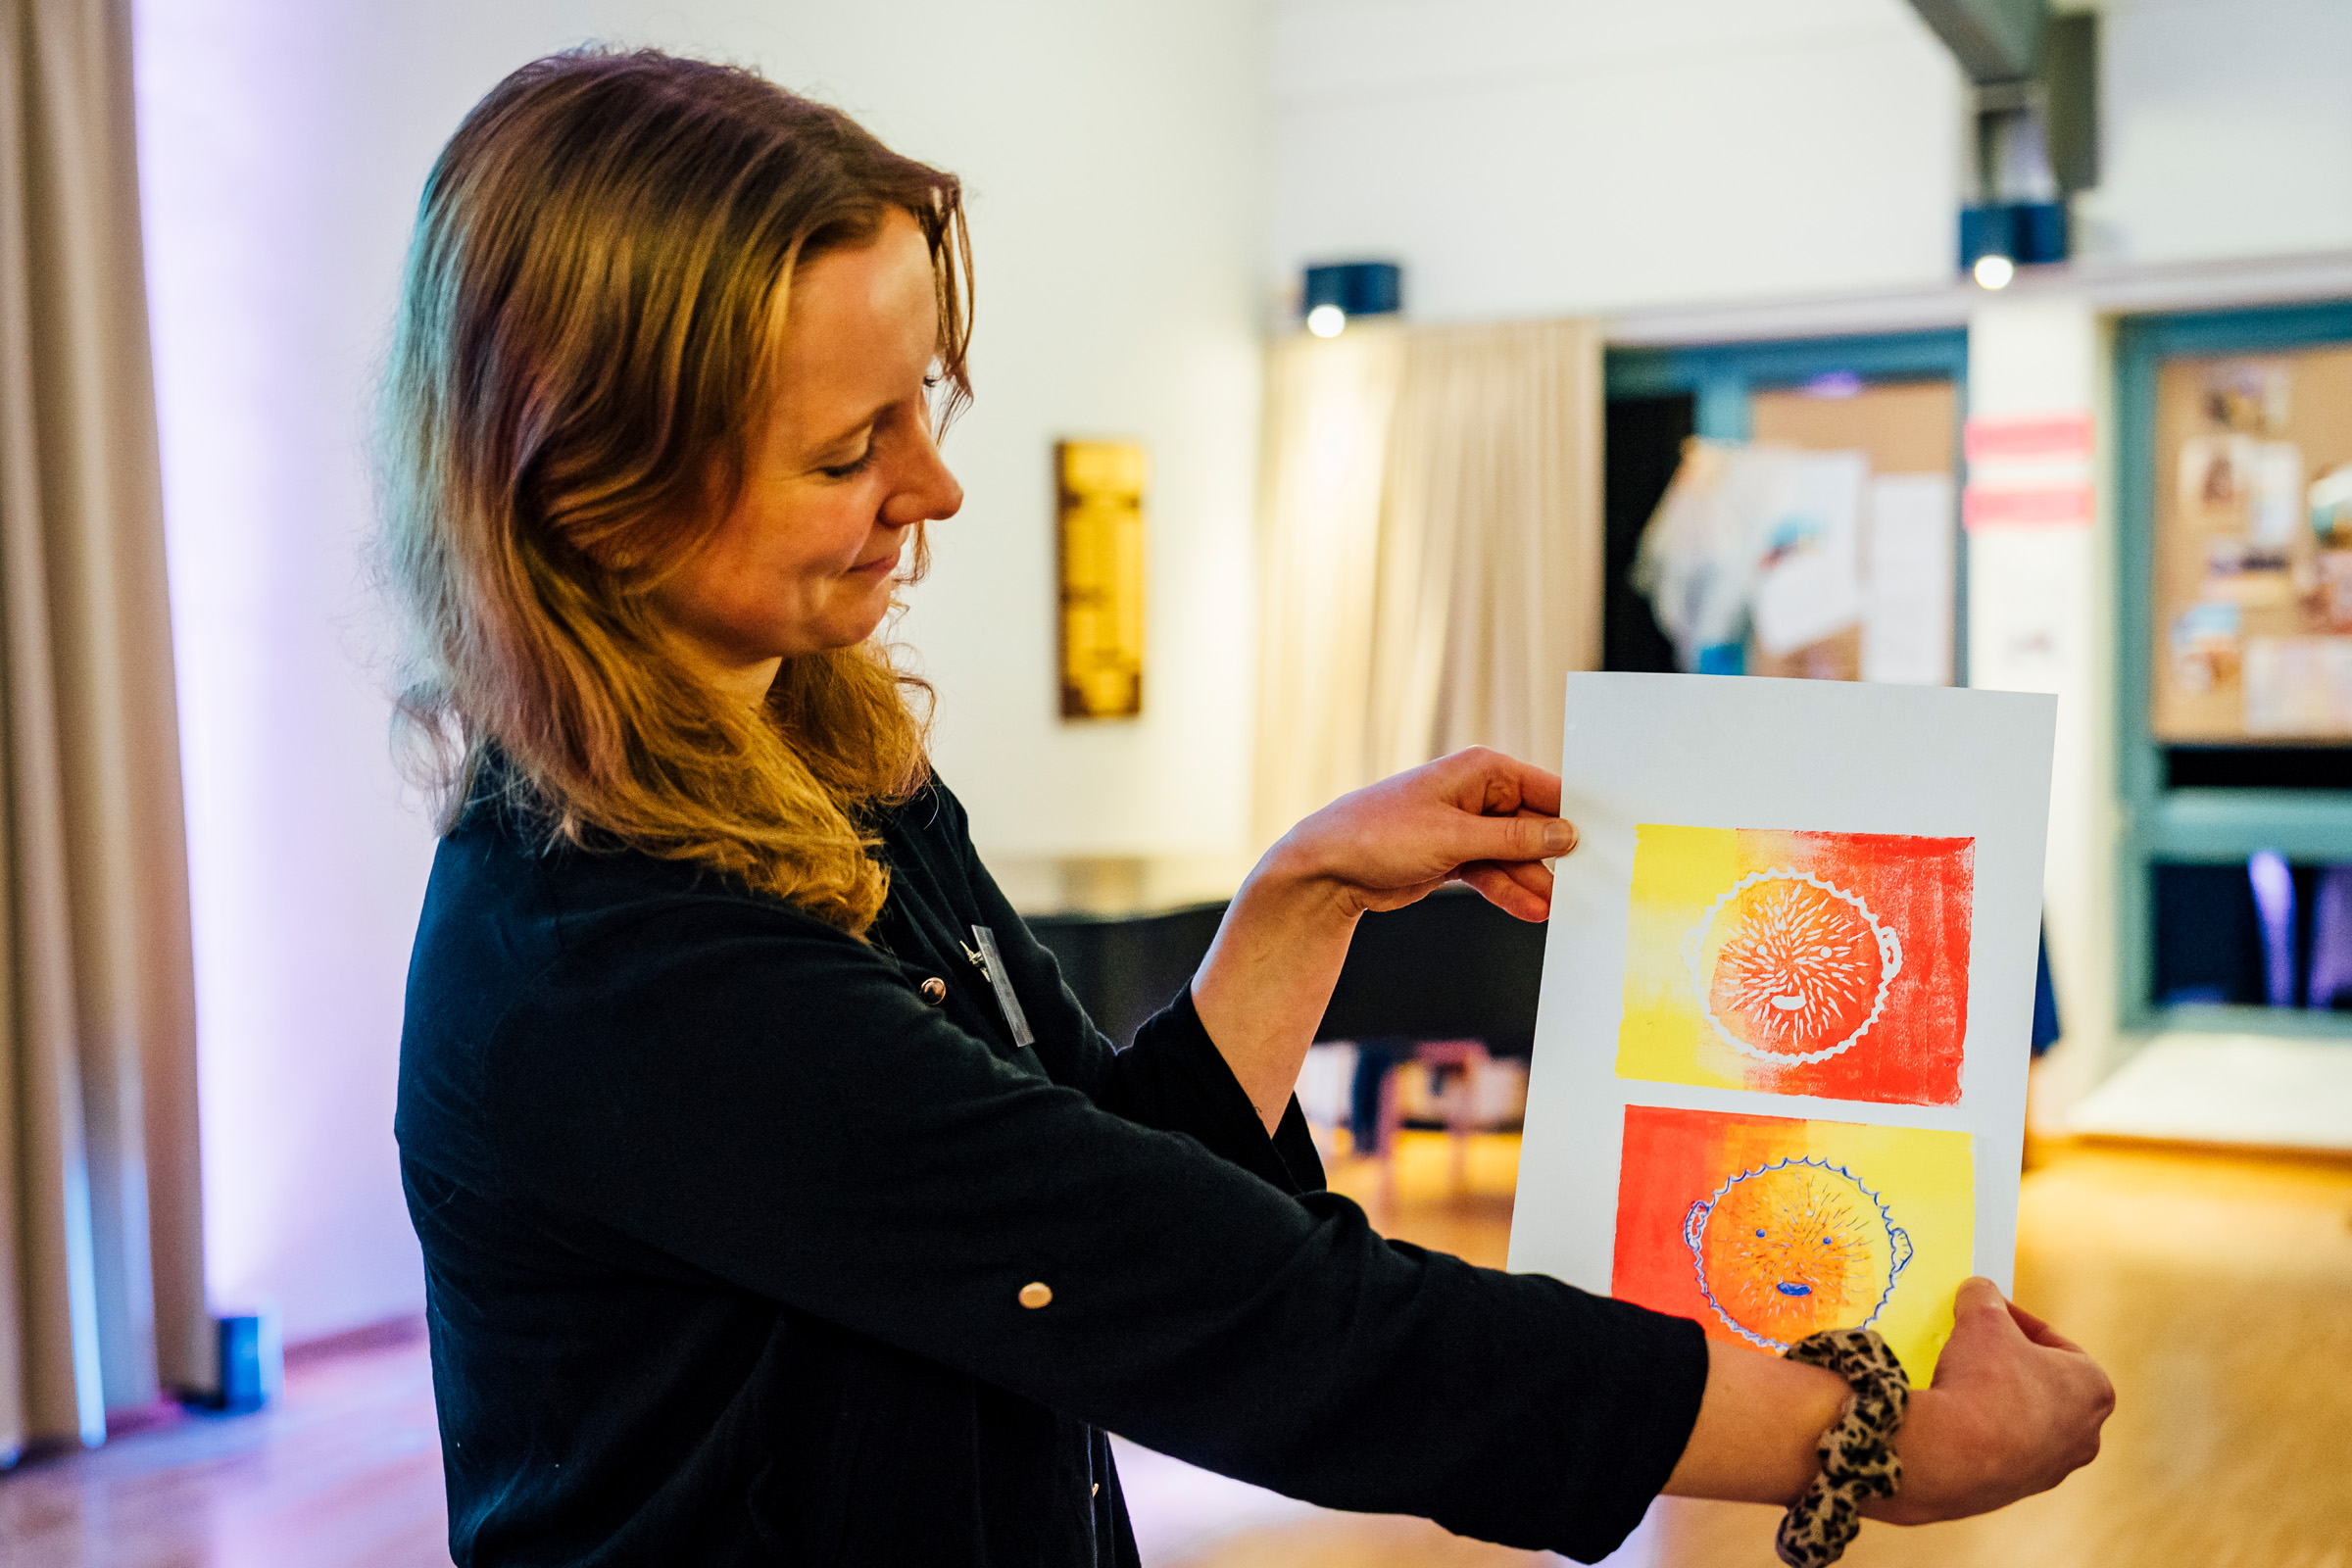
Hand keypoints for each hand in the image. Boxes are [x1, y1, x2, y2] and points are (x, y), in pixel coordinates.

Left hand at [1190, 748, 1575, 1128]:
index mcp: (1482, 770)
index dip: (1577, 816)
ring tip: (1563, 910)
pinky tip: (1532, 912)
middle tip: (1593, 886)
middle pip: (1535, 826)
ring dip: (1535, 882)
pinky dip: (1510, 892)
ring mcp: (1467, 828)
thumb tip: (1567, 834)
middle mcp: (1478, 795)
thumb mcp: (1455, 837)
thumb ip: (1515, 838)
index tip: (1611, 842)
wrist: (1327, 868)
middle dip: (1558, 857)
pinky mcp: (1454, 857)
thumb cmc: (1381, 834)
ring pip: (1517, 856)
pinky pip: (1494, 874)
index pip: (1546, 789)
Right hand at [1865, 1278, 2114, 1523]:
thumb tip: (1978, 1290)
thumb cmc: (1984, 1385)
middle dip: (2010, 1363)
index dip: (2014, 1321)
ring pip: (2024, 1418)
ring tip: (1960, 1381)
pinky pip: (2002, 1449)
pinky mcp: (2019, 1489)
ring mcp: (2054, 1467)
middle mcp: (2086, 1433)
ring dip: (1997, 1399)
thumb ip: (1984, 1296)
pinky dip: (1982, 1431)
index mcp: (2094, 1388)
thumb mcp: (1982, 1318)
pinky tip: (1954, 1416)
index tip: (1986, 1313)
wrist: (1951, 1455)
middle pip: (2042, 1382)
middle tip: (1975, 1347)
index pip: (2053, 1340)